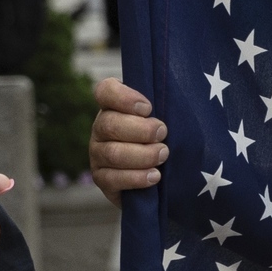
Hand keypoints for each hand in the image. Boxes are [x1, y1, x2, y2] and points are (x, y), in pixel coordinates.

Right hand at [90, 76, 168, 199]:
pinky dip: (136, 178)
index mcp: (114, 106)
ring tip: (163, 155)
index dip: (123, 97)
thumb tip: (173, 103)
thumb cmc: (168, 138)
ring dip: (142, 155)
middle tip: (163, 133)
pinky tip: (154, 176)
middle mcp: (101, 128)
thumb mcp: (169, 118)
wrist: (167, 174)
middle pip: (109, 124)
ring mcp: (98, 154)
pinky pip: (113, 179)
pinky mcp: (102, 179)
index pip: (105, 91)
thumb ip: (166, 107)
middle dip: (141, 130)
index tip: (148, 108)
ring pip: (112, 153)